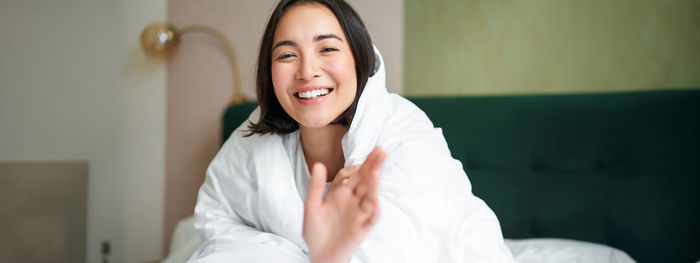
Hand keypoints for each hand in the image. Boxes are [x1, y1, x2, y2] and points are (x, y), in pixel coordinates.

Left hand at [303, 147, 386, 262]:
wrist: (318, 254)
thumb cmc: (315, 231)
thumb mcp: (311, 206)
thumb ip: (316, 186)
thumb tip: (319, 164)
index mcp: (341, 193)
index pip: (353, 174)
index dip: (358, 164)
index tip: (364, 154)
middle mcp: (352, 201)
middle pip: (365, 180)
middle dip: (373, 166)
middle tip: (380, 151)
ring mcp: (359, 213)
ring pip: (369, 195)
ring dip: (374, 183)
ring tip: (376, 169)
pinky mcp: (362, 227)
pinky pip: (371, 216)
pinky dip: (373, 206)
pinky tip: (373, 196)